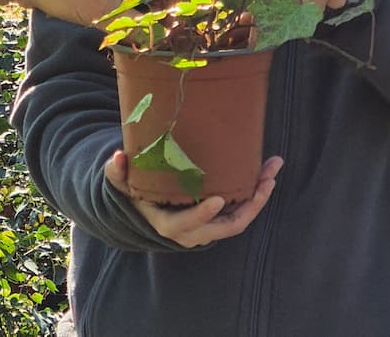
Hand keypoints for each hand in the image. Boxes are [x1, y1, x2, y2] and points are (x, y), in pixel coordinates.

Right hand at [104, 151, 282, 247]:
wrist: (144, 209)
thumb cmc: (133, 192)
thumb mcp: (121, 183)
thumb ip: (116, 172)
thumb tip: (117, 156)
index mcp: (169, 224)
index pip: (188, 224)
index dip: (203, 215)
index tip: (218, 199)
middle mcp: (193, 232)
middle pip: (227, 225)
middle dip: (250, 204)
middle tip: (266, 179)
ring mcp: (208, 228)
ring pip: (239, 220)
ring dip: (259, 198)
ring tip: (272, 171)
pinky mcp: (217, 219)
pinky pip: (239, 212)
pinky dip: (254, 196)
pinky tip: (265, 174)